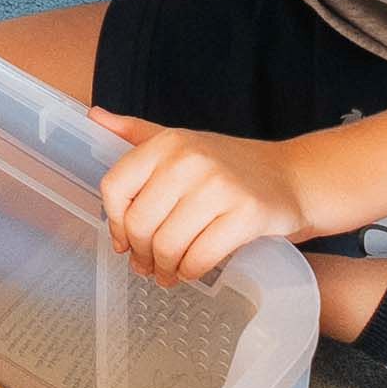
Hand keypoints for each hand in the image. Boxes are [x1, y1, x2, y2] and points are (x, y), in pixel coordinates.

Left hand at [88, 113, 321, 283]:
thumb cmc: (230, 166)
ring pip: (167, 245)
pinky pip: (200, 258)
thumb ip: (137, 133)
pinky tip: (190, 270)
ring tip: (167, 272)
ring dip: (164, 268)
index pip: (115, 188)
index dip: (114, 222)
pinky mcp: (246, 215)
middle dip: (140, 254)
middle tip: (146, 265)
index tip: (123, 240)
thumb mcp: (183, 143)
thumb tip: (94, 115)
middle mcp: (190, 160)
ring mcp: (220, 187)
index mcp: (168, 143)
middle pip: (139, 224)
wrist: (292, 177)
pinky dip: (190, 271)